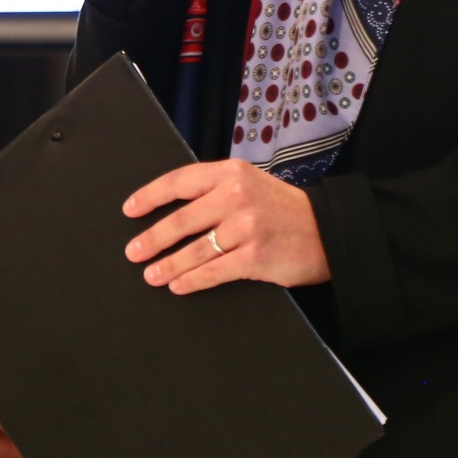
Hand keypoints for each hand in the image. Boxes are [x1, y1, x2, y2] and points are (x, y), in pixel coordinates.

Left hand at [122, 158, 330, 293]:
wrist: (327, 231)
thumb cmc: (282, 208)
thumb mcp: (250, 183)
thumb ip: (216, 189)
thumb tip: (172, 209)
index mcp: (231, 172)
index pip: (180, 181)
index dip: (150, 196)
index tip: (130, 210)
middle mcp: (236, 196)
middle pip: (182, 220)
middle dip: (152, 239)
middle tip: (133, 252)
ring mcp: (246, 227)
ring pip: (194, 250)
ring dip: (168, 265)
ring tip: (151, 275)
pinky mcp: (254, 257)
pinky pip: (213, 272)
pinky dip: (191, 280)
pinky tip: (178, 285)